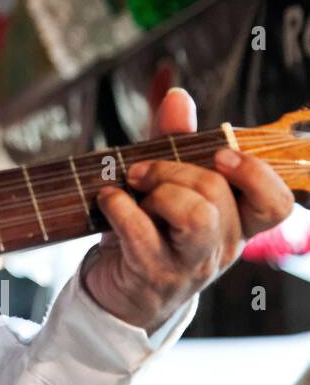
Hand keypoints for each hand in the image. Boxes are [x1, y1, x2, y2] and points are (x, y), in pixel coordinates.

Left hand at [83, 88, 293, 333]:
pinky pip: (142, 233)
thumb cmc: (146, 230)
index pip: (276, 203)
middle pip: (219, 193)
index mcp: (234, 222)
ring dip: (159, 189)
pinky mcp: (152, 273)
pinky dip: (119, 207)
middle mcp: (221, 245)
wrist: (116, 289)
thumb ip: (174, 141)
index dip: (255, 173)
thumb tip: (178, 95)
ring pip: (196, 216)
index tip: (218, 154)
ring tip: (132, 189)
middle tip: (140, 172)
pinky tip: (107, 201)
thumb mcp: (164, 183)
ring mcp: (189, 263)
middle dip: (173, 169)